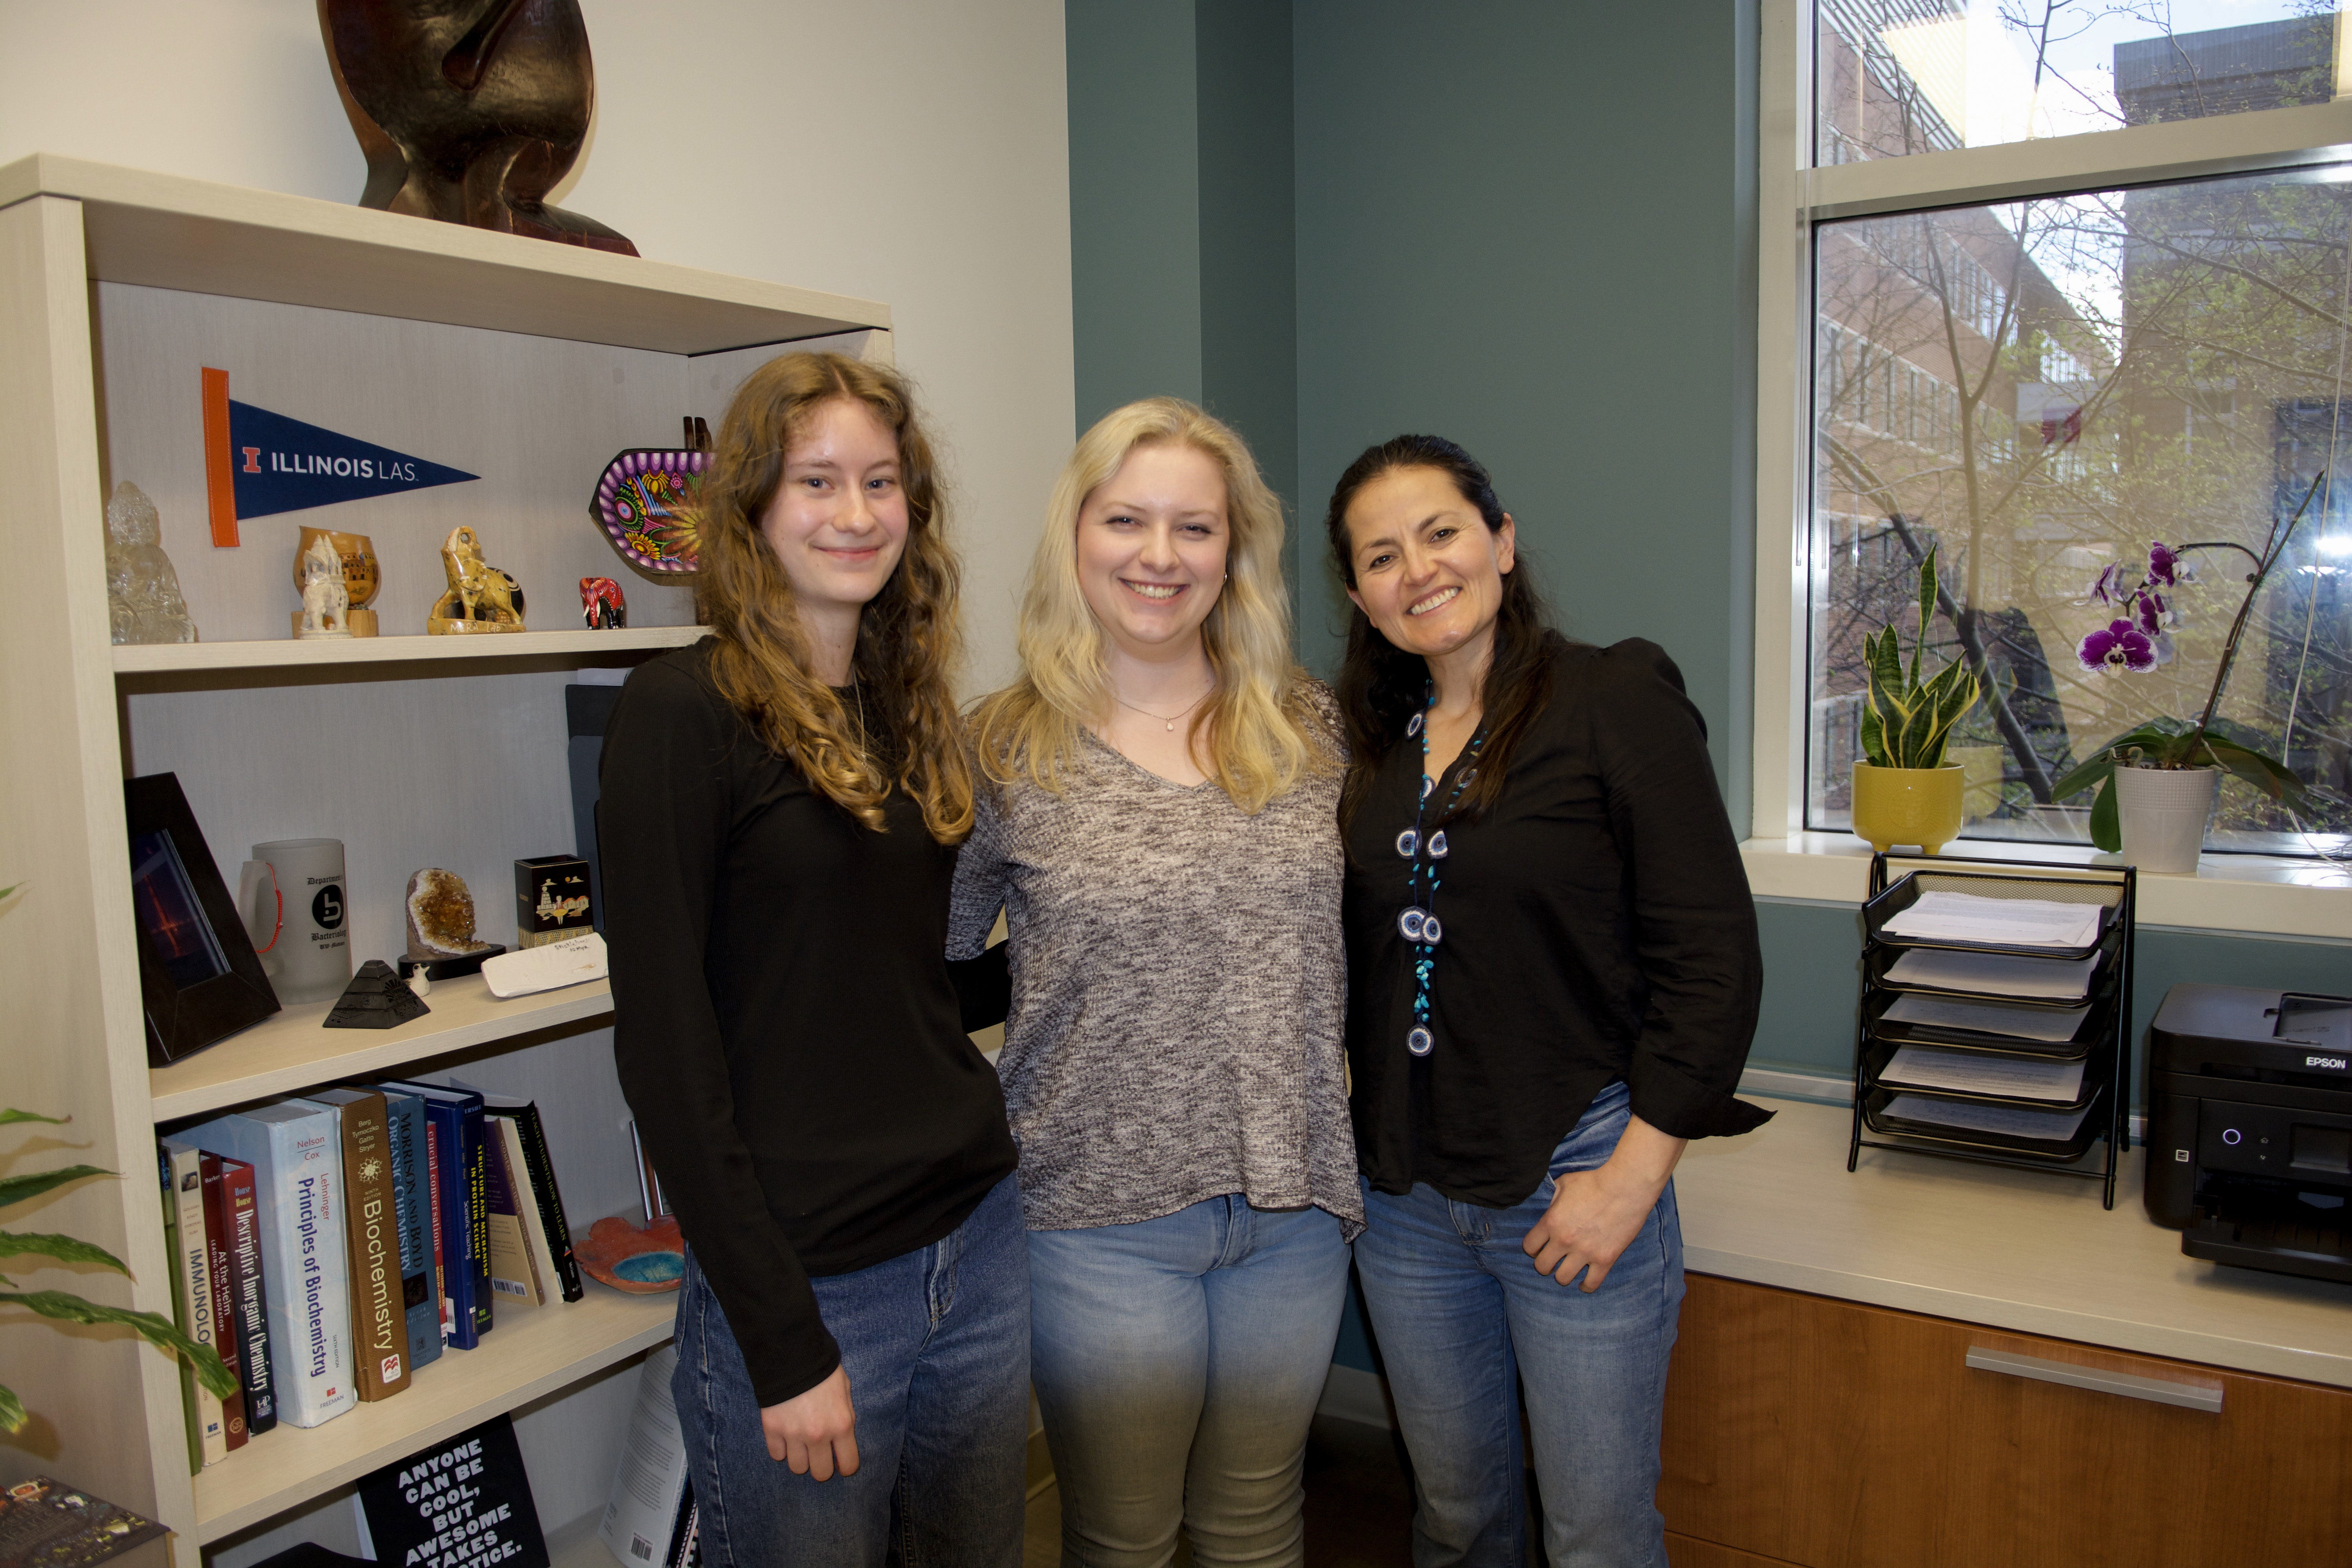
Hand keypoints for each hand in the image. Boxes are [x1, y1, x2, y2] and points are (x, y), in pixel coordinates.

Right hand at [760, 1364, 858, 1479]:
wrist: (792, 1354)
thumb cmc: (823, 1370)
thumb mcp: (845, 1391)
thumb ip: (845, 1416)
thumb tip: (841, 1439)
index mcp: (841, 1425)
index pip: (848, 1465)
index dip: (845, 1465)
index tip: (839, 1461)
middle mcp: (818, 1436)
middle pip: (820, 1473)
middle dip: (821, 1465)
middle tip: (818, 1453)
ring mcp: (793, 1435)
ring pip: (797, 1468)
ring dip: (800, 1458)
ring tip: (800, 1442)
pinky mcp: (772, 1430)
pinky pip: (777, 1455)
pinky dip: (781, 1448)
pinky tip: (785, 1434)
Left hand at [1522, 1114, 1685, 1292]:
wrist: (1625, 1187)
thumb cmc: (1594, 1182)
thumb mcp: (1564, 1183)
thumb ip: (1551, 1198)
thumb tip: (1546, 1205)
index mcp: (1551, 1222)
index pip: (1529, 1247)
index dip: (1533, 1248)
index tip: (1539, 1247)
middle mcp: (1564, 1240)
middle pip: (1542, 1267)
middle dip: (1545, 1264)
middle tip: (1553, 1259)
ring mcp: (1585, 1252)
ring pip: (1562, 1279)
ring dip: (1564, 1275)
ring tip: (1568, 1269)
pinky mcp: (1605, 1259)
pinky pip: (1591, 1284)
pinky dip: (1586, 1286)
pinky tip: (1584, 1282)